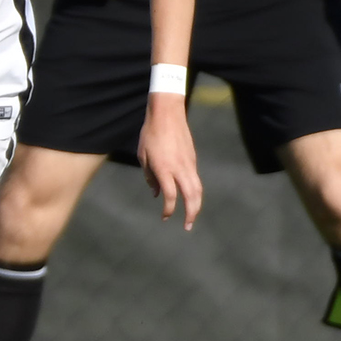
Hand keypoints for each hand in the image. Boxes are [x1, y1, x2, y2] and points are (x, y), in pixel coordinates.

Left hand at [138, 94, 202, 227]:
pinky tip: (189, 197)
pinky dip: (194, 192)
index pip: (170, 196)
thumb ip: (150, 177)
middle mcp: (180, 168)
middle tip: (187, 226)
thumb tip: (156, 193)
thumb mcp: (143, 156)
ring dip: (196, 205)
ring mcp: (189, 163)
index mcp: (164, 168)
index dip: (168, 210)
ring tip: (192, 216)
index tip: (165, 217)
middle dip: (191, 213)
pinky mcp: (193, 158)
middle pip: (191, 196)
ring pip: (198, 189)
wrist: (167, 113)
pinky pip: (195, 179)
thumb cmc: (150, 134)